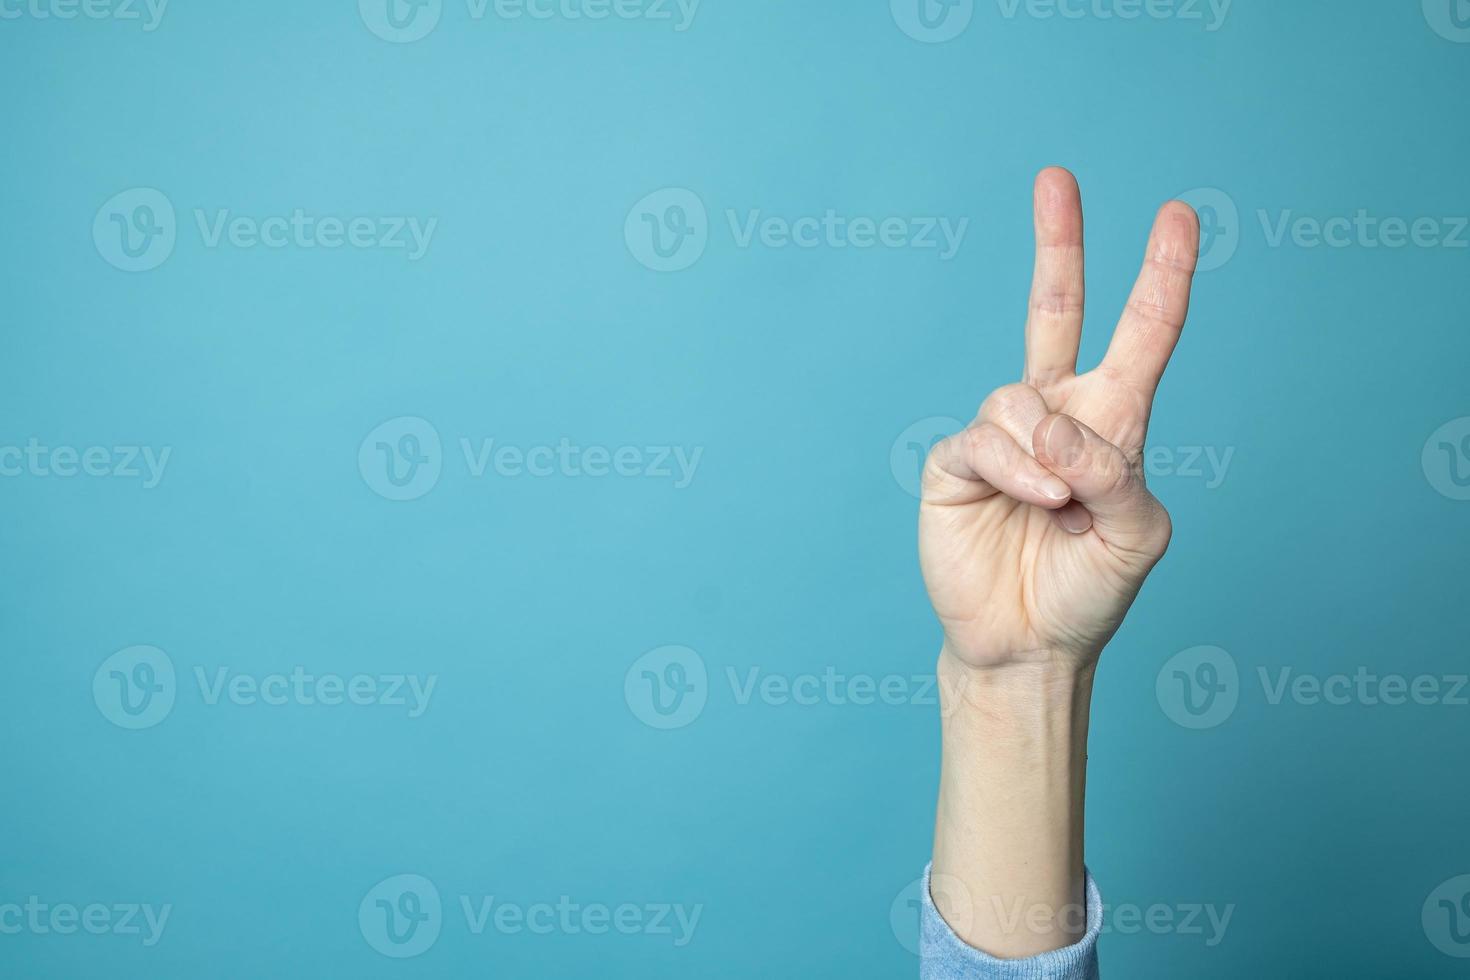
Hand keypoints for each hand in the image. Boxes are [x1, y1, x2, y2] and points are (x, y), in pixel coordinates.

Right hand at [921, 168, 1200, 669]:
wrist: (1026, 645)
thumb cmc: (1090, 591)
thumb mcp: (1138, 536)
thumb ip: (1116, 474)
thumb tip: (1052, 427)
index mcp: (1111, 423)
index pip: (1141, 335)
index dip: (1161, 276)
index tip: (1178, 216)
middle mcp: (1054, 415)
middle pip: (1055, 310)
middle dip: (1058, 243)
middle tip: (1057, 176)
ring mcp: (1001, 436)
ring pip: (1019, 396)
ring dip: (1045, 450)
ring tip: (1056, 505)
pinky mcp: (955, 463)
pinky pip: (984, 437)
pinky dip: (1016, 469)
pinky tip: (1033, 502)